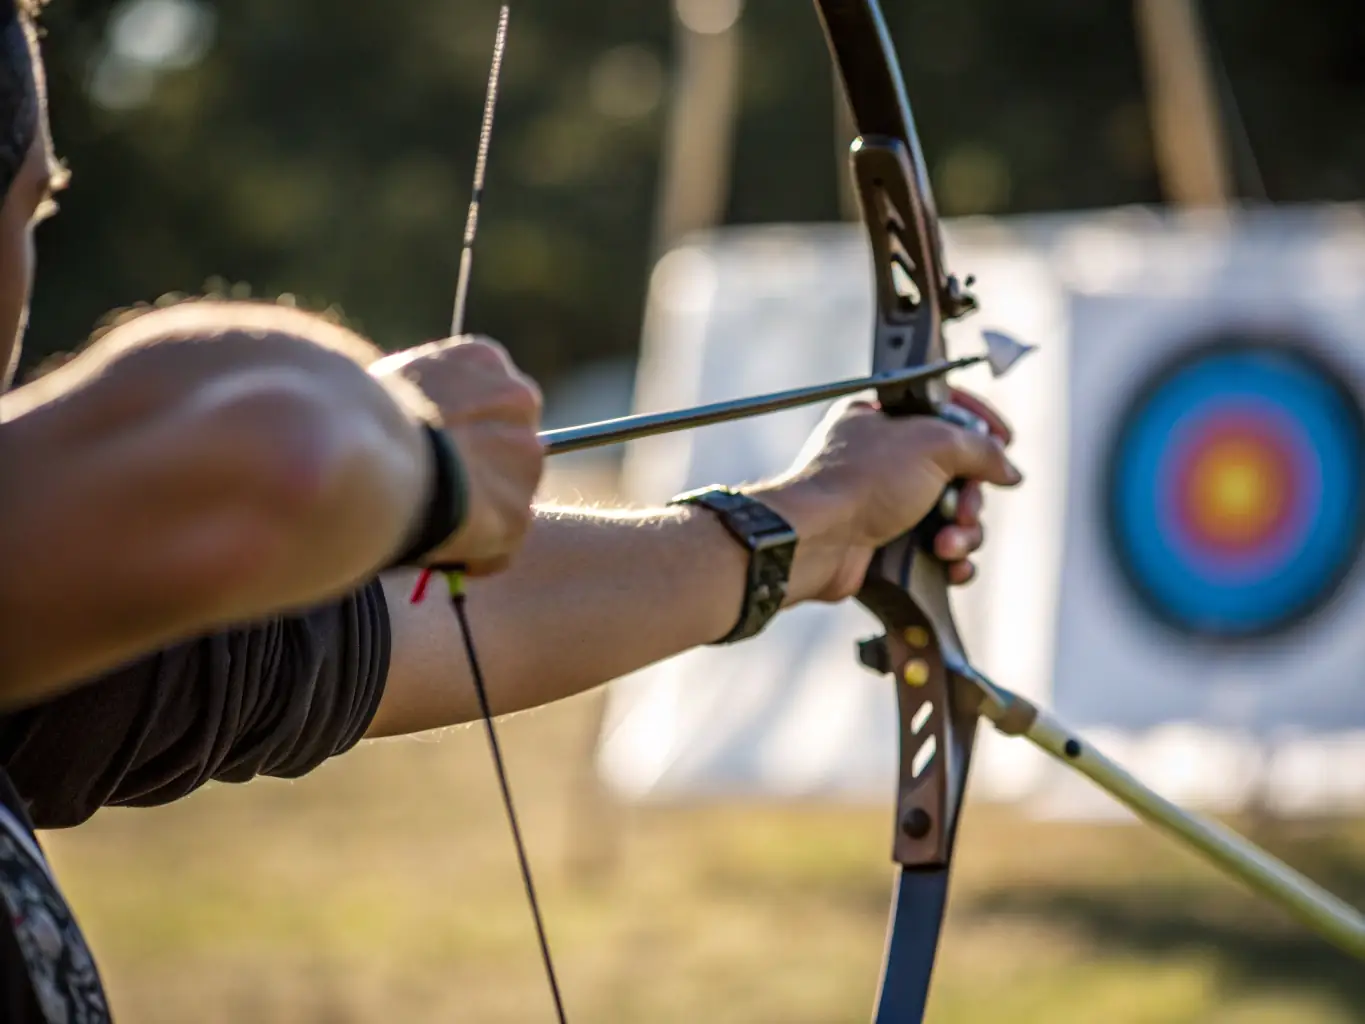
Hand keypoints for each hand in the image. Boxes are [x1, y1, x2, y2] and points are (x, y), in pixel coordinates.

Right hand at [372, 336, 542, 575]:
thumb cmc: (356, 418)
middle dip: (481, 471)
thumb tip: (398, 422)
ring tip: (427, 521)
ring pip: (507, 497)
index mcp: (482, 360)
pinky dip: (470, 554)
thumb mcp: (389, 385)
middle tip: (435, 492)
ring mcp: (525, 461)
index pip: (488, 398)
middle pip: (509, 445)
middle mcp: (518, 401)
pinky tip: (432, 545)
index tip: (438, 450)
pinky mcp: (517, 515)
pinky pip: (497, 546)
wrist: (364, 456)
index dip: (463, 431)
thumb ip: (416, 401)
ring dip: (477, 514)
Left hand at [753, 388, 1021, 602]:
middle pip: (957, 471)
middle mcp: (883, 458)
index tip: (1005, 439)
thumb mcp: (933, 444)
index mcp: (882, 417)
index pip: (946, 409)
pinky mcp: (888, 544)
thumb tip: (1009, 468)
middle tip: (963, 510)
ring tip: (945, 545)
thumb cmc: (863, 480)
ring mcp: (885, 503)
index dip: (980, 423)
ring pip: (952, 516)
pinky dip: (951, 560)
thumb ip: (981, 449)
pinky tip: (951, 567)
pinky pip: (938, 551)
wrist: (819, 540)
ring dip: (963, 534)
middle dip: (970, 498)